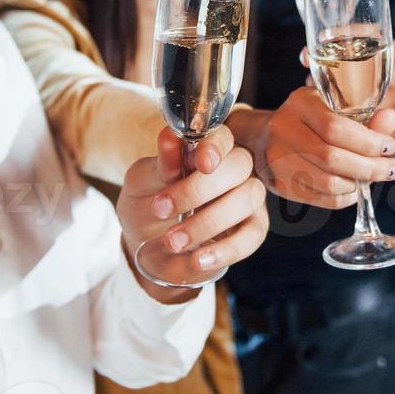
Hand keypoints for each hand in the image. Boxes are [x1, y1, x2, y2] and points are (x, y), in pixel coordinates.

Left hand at [118, 125, 268, 299]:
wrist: (148, 244)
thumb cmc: (148, 203)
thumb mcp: (141, 183)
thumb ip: (159, 163)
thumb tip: (170, 138)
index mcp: (208, 148)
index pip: (222, 135)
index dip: (215, 146)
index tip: (201, 162)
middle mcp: (234, 169)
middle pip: (238, 165)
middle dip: (200, 189)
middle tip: (161, 209)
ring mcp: (248, 198)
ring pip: (247, 198)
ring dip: (208, 222)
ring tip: (172, 241)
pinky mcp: (253, 228)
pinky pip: (253, 236)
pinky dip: (226, 249)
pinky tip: (199, 258)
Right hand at [259, 86, 394, 207]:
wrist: (267, 136)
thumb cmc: (311, 121)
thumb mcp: (336, 109)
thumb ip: (365, 115)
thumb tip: (390, 120)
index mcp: (300, 103)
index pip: (335, 127)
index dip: (367, 142)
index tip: (389, 147)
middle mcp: (283, 129)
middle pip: (331, 158)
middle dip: (369, 167)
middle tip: (393, 169)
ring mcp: (276, 159)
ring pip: (326, 182)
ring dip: (358, 184)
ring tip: (375, 177)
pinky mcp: (278, 184)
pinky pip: (320, 198)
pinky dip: (344, 197)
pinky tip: (356, 188)